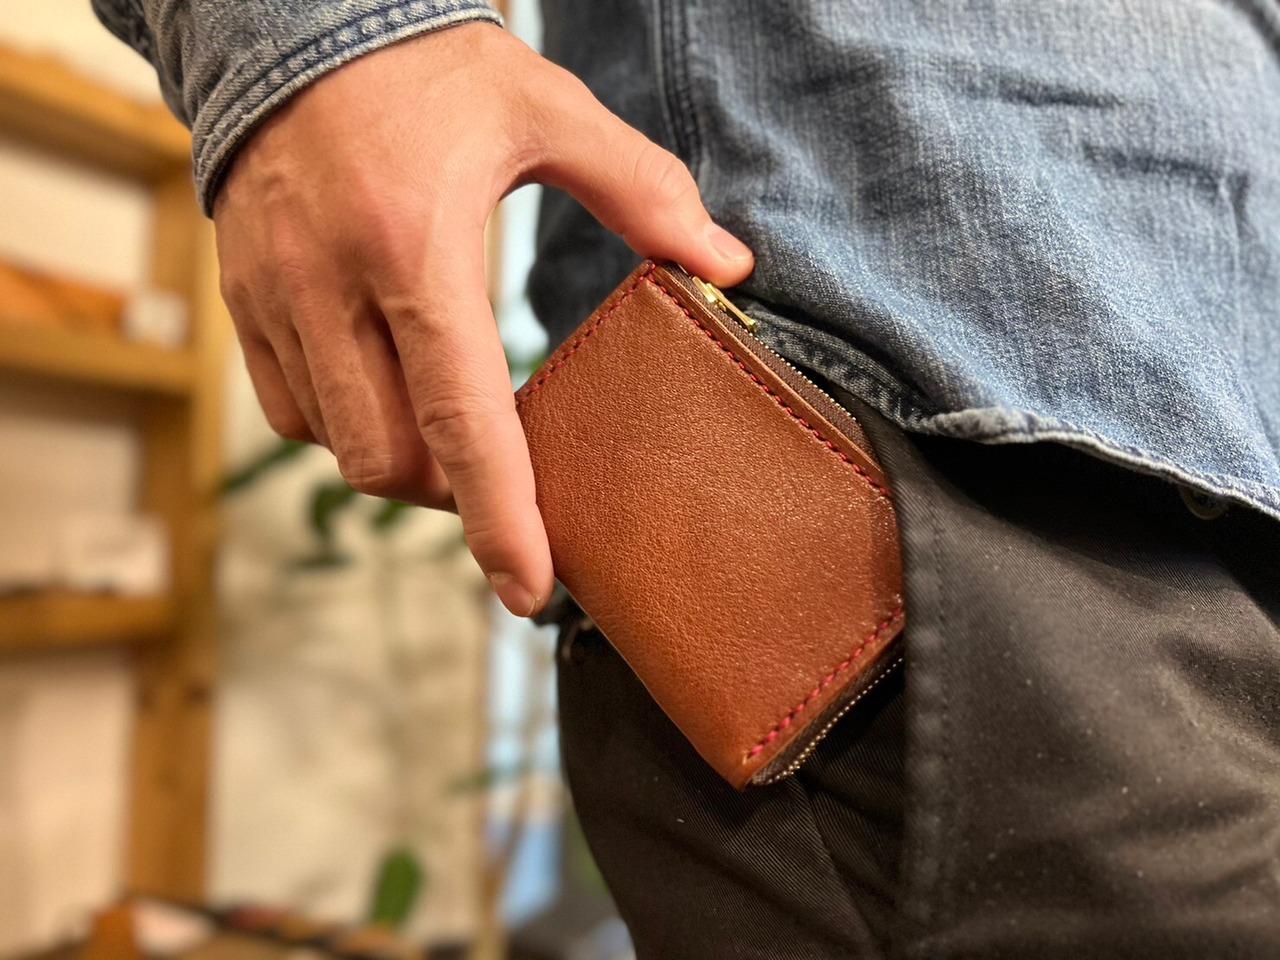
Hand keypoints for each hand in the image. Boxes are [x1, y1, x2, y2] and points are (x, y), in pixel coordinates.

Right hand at [213, 21, 753, 616]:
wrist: (295, 20)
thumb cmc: (431, 67)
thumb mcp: (548, 110)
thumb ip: (645, 191)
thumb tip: (726, 265)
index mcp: (417, 249)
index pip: (461, 420)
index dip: (500, 519)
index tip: (530, 589)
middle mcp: (333, 286)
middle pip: (389, 460)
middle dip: (451, 494)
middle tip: (501, 480)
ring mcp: (274, 296)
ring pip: (335, 445)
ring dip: (399, 462)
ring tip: (446, 435)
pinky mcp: (242, 297)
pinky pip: (287, 409)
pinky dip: (343, 427)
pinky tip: (384, 394)